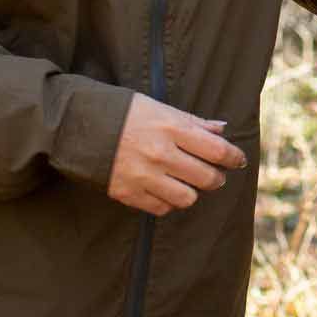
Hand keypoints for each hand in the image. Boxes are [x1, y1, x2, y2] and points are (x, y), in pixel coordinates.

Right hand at [107, 94, 247, 214]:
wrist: (79, 126)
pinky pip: (161, 208)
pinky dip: (168, 202)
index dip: (233, 157)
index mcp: (170, 128)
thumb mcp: (159, 108)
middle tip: (215, 175)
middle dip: (217, 178)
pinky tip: (165, 190)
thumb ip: (193, 122)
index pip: (216, 150)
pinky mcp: (128, 193)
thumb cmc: (124, 112)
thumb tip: (222, 130)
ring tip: (189, 184)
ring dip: (193, 192)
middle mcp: (160, 154)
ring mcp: (144, 176)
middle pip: (206, 177)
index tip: (237, 160)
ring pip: (187, 198)